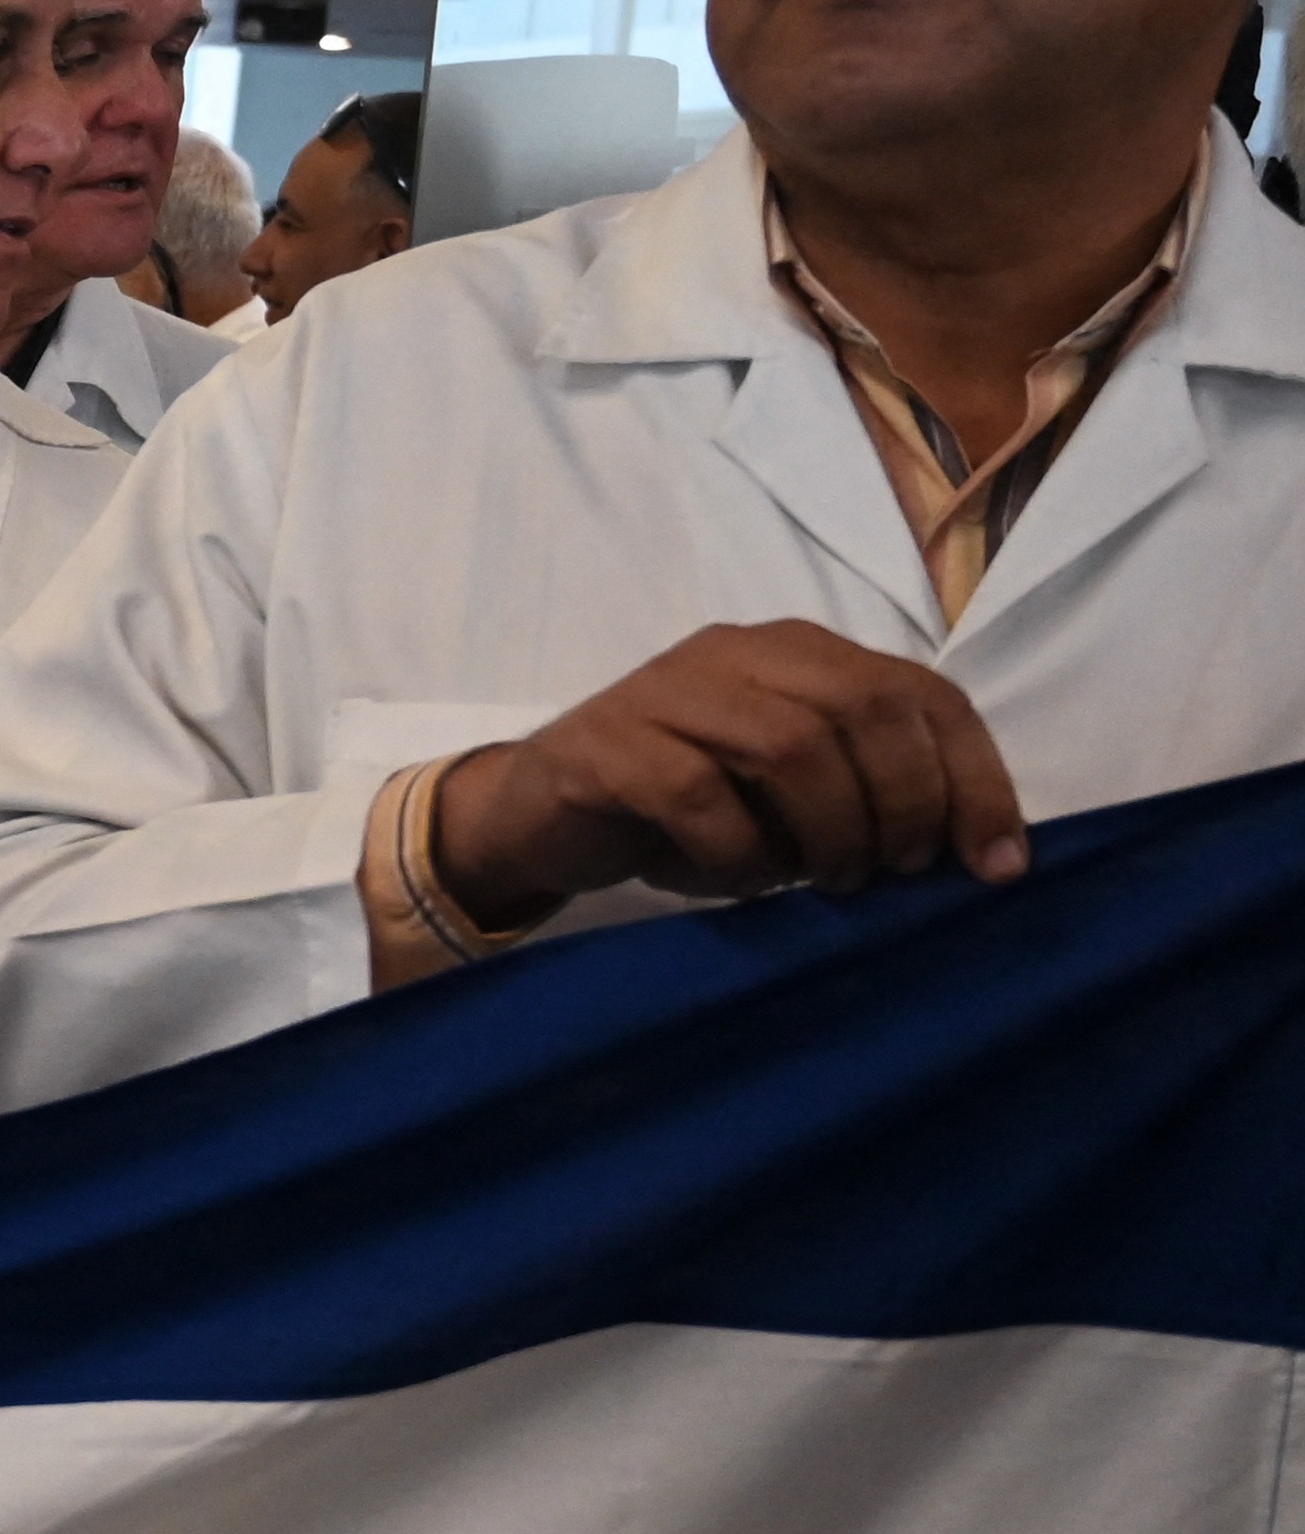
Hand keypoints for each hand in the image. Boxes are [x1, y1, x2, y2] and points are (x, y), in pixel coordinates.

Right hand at [431, 619, 1029, 931]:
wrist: (536, 818)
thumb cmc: (683, 814)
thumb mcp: (790, 796)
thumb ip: (867, 791)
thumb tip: (978, 854)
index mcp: (797, 652)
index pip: (921, 693)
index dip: (974, 780)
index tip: (997, 865)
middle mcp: (738, 652)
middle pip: (864, 707)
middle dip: (904, 802)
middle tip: (893, 872)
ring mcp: (667, 691)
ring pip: (789, 744)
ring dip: (830, 829)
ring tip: (828, 881)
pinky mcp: (608, 745)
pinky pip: (697, 794)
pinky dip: (739, 852)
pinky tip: (743, 880)